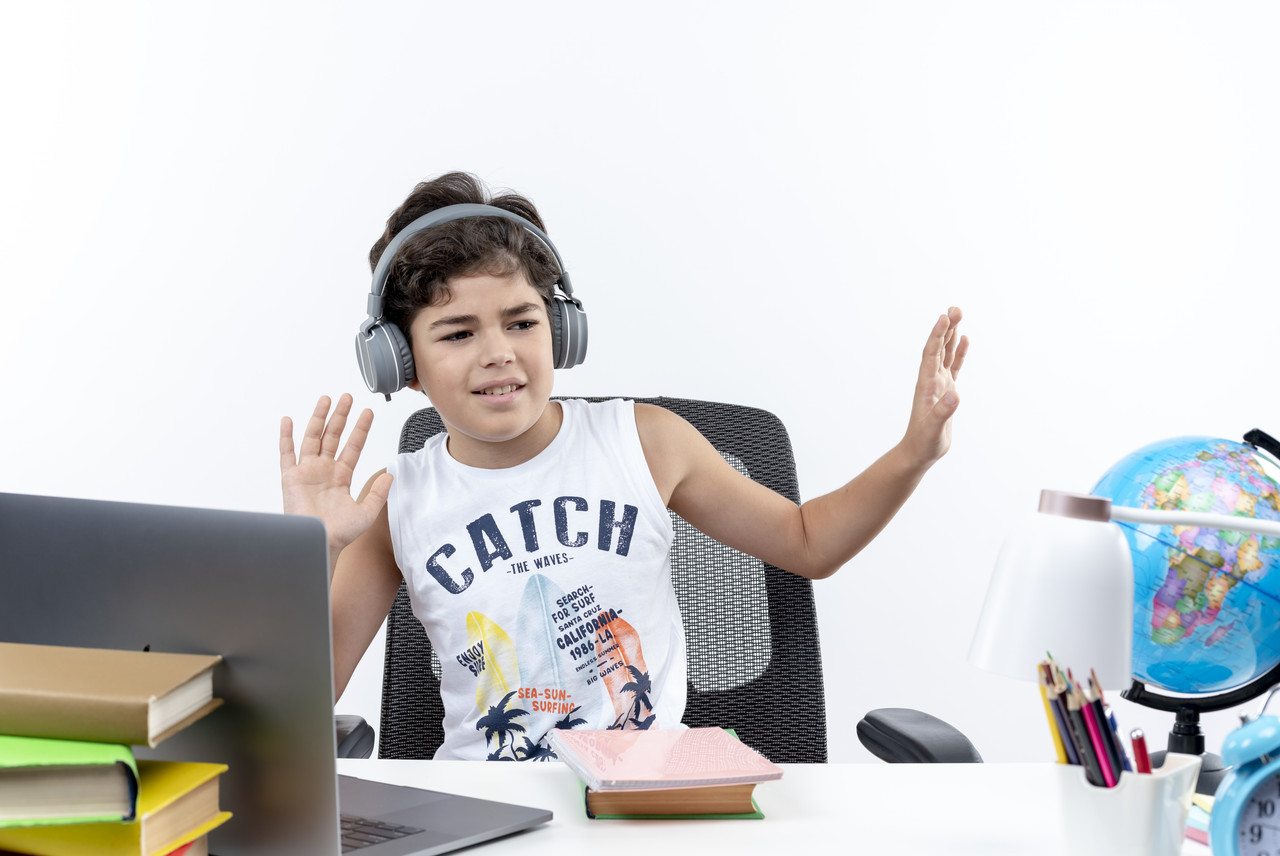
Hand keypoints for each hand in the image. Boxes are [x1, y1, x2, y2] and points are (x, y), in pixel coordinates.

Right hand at [280, 394, 391, 554]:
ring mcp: (307, 472)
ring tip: (326, 399)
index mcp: (341, 476)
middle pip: (333, 436)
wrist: (320, 544)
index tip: (368, 412)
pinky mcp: (290, 477)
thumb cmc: (340, 533)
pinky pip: (287, 453)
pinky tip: (288, 420)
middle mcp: (324, 470)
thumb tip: (390, 474)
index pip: (353, 446)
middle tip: (347, 397)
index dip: (361, 429)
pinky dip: (286, 437)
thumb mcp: (366, 512)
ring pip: (313, 438)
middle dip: (341, 416)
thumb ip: (379, 493)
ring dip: (318, 418)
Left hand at [901, 307, 968, 466]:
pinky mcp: (946, 391)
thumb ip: (942, 412)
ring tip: (958, 314)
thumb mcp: (933, 429)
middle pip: (938, 348)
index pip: (931, 354)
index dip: (937, 336)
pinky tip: (964, 340)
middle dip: (946, 328)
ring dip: (951, 335)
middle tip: (956, 308)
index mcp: (926, 385)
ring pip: (945, 353)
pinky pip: (953, 366)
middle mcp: (931, 380)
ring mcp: (939, 384)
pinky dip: (958, 352)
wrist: (919, 452)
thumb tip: (955, 395)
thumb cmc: (924, 442)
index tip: (944, 317)